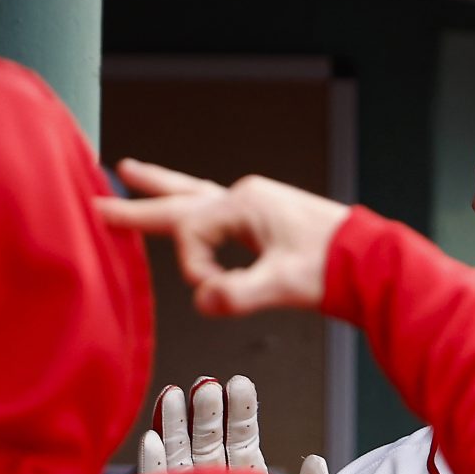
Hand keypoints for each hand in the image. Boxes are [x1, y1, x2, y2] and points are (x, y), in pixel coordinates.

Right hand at [97, 159, 349, 315]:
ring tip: (129, 172)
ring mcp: (256, 206)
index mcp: (245, 204)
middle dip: (140, 199)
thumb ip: (240, 294)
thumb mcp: (285, 285)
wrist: (374, 261)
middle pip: (180, 196)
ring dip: (163, 189)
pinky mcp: (265, 221)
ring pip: (196, 195)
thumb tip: (204, 300)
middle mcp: (246, 197)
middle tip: (101, 195)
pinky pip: (216, 211)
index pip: (191, 232)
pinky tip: (188, 210)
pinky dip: (193, 209)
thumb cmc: (335, 268)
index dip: (193, 267)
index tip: (213, 292)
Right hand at [138, 372, 331, 473]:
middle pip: (209, 439)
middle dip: (207, 410)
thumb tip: (315, 458)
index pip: (243, 437)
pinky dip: (154, 464)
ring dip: (175, 423)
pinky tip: (151, 437)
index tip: (240, 382)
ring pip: (181, 453)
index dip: (240, 409)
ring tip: (173, 393)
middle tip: (206, 383)